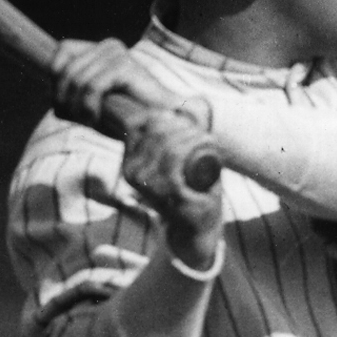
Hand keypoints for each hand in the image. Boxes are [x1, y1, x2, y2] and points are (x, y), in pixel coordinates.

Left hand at [52, 38, 173, 129]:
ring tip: (90, 122)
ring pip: (77, 79)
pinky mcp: (126, 66)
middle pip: (66, 69)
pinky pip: (92, 87)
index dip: (55, 77)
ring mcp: (118, 54)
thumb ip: (73, 98)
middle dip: (64, 98)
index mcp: (101, 50)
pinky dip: (88, 108)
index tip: (63, 103)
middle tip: (76, 119)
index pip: (62, 51)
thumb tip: (53, 101)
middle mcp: (109, 46)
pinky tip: (97, 120)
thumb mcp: (94, 106)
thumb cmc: (127, 116)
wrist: (161, 124)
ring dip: (77, 107)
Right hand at [121, 106, 223, 263]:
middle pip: (156, 127)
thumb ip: (163, 140)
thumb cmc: (185, 191)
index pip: (141, 122)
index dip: (165, 115)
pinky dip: (195, 144)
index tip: (184, 123)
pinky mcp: (165, 190)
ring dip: (192, 134)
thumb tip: (172, 107)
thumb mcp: (167, 163)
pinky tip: (207, 144)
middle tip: (200, 134)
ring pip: (168, 140)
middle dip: (182, 123)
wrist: (194, 228)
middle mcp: (132, 171)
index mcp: (129, 162)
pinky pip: (175, 156)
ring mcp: (146, 182)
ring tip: (206, 141)